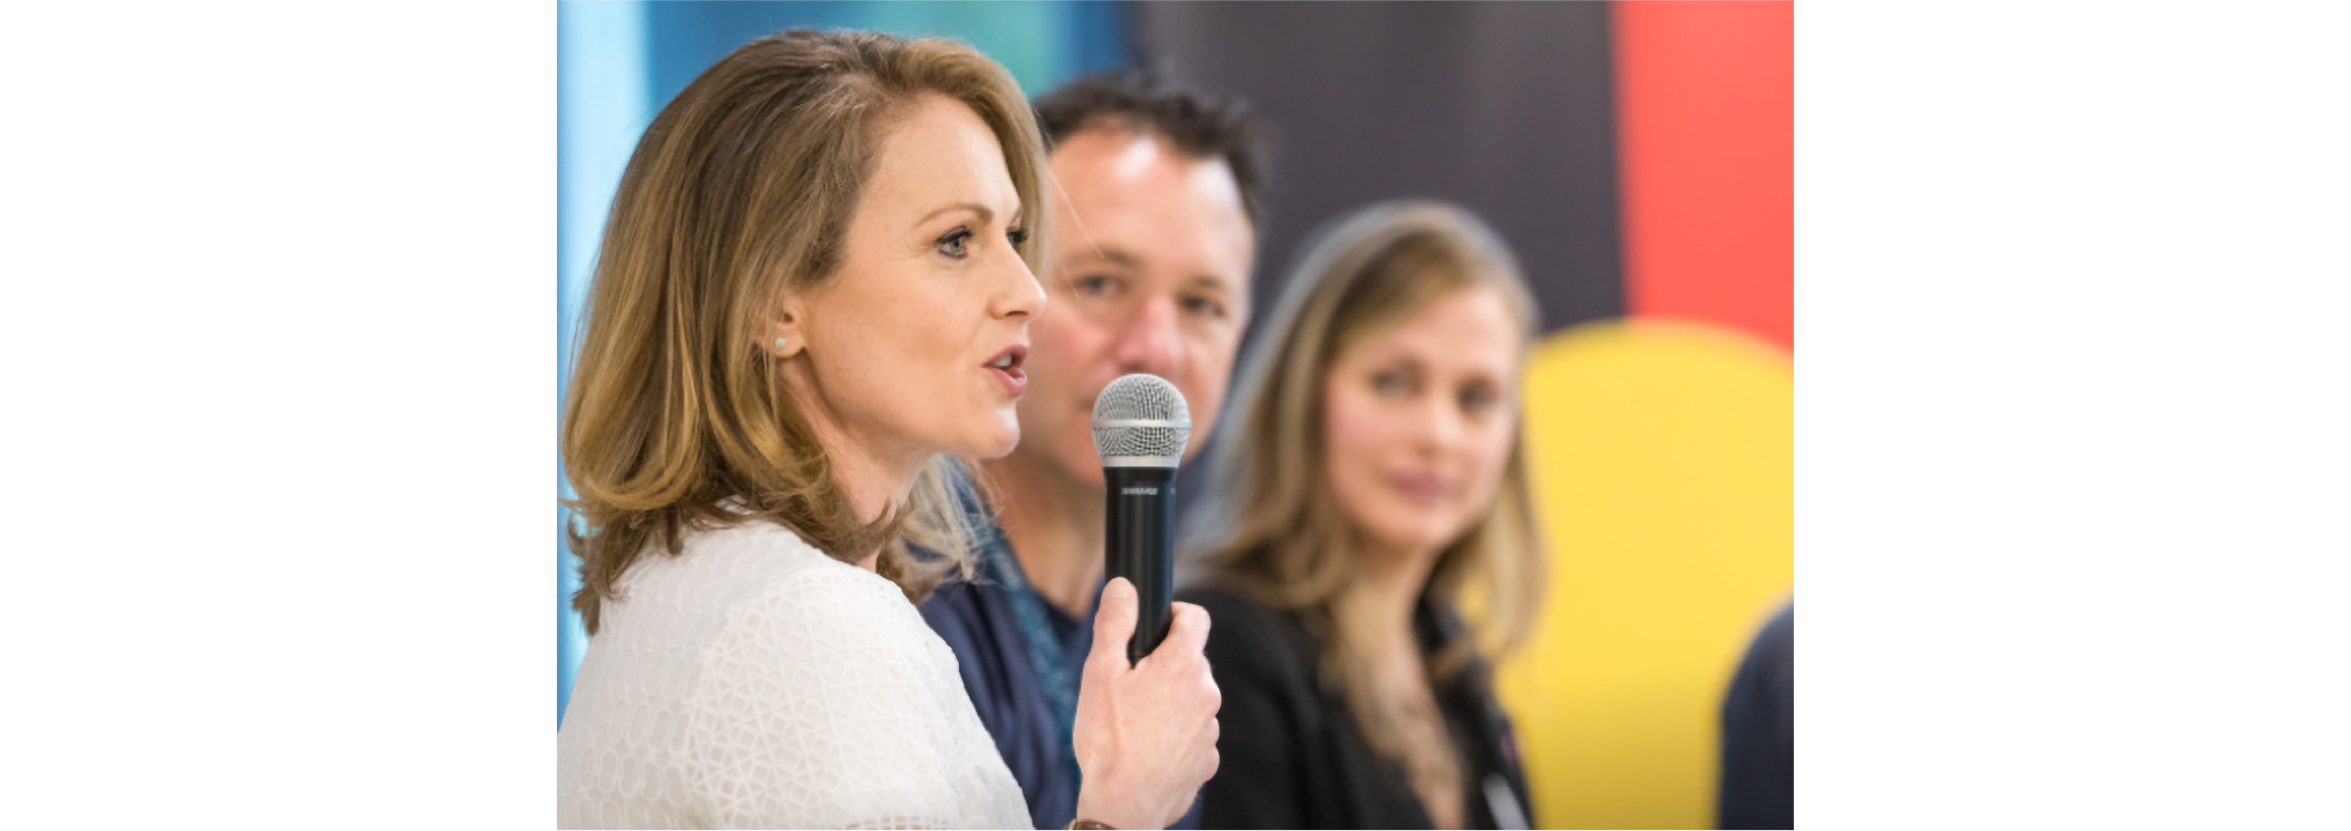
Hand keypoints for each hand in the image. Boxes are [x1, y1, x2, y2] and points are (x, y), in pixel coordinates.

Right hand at [1071, 578, 1220, 829]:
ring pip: (1192, 699)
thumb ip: (1115, 622)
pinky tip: (1147, 748)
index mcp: (1183, 665)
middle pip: (1192, 660)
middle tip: (1130, 682)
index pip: (1196, 617)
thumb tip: (1124, 586)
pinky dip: (1175, 735)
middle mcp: (1207, 693)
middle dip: (1165, 663)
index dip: (1175, 613)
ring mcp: (1211, 729)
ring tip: (1135, 722)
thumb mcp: (1101, 672)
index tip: (1156, 626)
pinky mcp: (1207, 759)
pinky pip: (1193, 734)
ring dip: (1171, 701)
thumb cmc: (1109, 740)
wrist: (1124, 805)